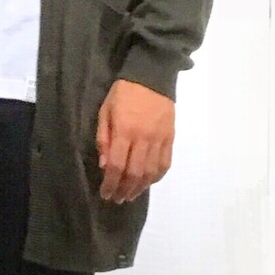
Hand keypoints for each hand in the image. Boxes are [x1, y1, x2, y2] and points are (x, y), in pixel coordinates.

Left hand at [96, 78, 174, 201]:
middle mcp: (143, 138)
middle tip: (117, 199)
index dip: (111, 183)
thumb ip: (104, 139)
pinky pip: (165, 163)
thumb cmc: (123, 93)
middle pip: (135, 173)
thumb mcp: (105, 111)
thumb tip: (105, 166)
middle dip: (124, 190)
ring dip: (140, 188)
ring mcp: (159, 139)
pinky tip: (148, 182)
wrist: (152, 76)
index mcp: (125, 130)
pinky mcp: (170, 138)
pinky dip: (157, 177)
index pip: (117, 165)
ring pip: (151, 172)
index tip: (105, 193)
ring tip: (131, 195)